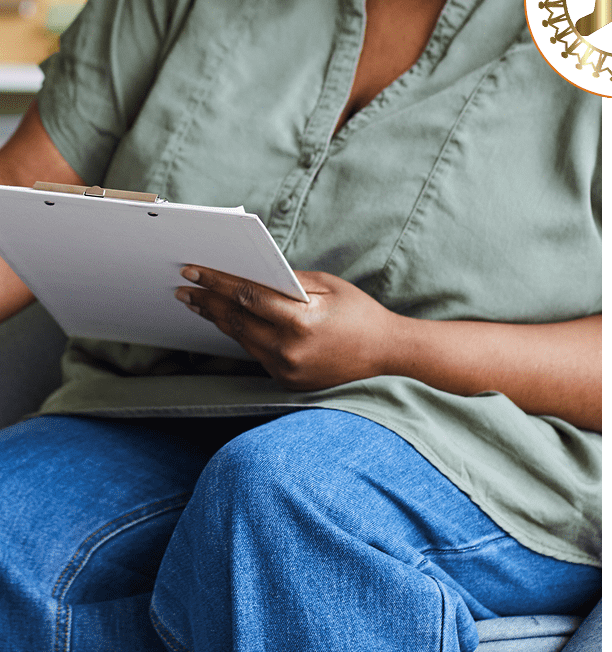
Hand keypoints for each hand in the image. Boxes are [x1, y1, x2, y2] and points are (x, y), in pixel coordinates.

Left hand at [176, 265, 398, 389]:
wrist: (385, 353)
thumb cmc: (359, 312)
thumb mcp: (328, 285)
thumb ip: (289, 281)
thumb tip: (252, 274)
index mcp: (302, 320)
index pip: (249, 296)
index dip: (218, 283)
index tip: (194, 271)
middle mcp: (289, 348)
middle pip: (236, 321)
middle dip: (209, 302)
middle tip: (185, 289)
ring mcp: (286, 368)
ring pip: (241, 339)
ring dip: (219, 320)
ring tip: (200, 304)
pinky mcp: (286, 379)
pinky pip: (256, 353)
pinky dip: (241, 335)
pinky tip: (229, 322)